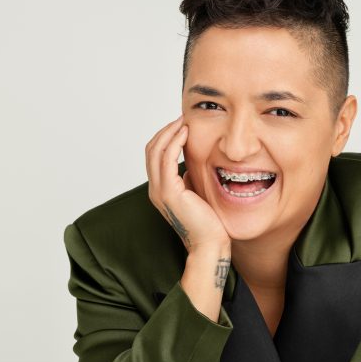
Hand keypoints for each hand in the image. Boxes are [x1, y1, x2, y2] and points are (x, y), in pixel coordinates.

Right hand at [145, 115, 229, 251]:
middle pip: (151, 149)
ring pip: (156, 151)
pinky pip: (166, 159)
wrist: (210, 243)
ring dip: (169, 132)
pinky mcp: (169, 192)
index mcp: (160, 190)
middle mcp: (155, 189)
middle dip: (165, 130)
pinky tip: (185, 133)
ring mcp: (160, 191)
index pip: (154, 156)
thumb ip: (188, 180)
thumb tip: (189, 166)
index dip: (165, 137)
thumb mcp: (196, 194)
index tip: (180, 125)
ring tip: (183, 121)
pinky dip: (174, 142)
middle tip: (181, 118)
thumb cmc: (208, 223)